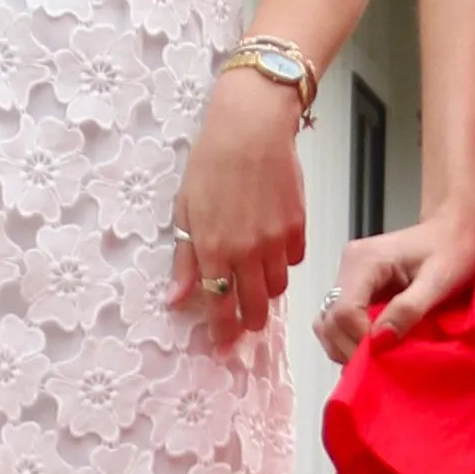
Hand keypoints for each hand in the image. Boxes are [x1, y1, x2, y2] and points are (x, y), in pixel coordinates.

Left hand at [168, 72, 306, 341]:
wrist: (252, 128)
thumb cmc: (212, 162)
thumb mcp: (186, 210)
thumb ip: (184, 259)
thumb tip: (176, 300)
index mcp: (213, 249)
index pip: (219, 306)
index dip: (222, 331)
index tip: (221, 345)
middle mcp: (246, 252)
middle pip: (254, 307)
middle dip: (247, 321)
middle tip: (242, 322)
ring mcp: (276, 241)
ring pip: (277, 288)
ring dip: (265, 291)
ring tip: (254, 280)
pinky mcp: (298, 227)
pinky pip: (294, 261)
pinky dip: (284, 262)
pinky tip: (271, 246)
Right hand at [316, 202, 474, 366]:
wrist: (455, 230)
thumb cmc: (453, 248)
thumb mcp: (439, 280)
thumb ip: (409, 309)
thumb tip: (380, 340)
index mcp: (365, 260)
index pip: (345, 311)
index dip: (360, 340)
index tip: (385, 354)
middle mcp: (348, 266)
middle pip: (329, 320)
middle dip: (351, 348)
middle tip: (380, 366)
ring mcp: (347, 278)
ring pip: (328, 324)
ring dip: (346, 347)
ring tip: (376, 359)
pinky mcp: (354, 289)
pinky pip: (339, 322)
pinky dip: (350, 340)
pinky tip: (373, 348)